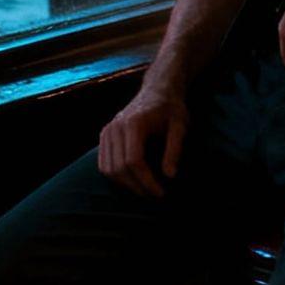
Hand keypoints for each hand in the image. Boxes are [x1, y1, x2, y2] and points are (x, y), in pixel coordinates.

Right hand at [98, 80, 188, 197]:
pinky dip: (115, 176)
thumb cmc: (171, 108)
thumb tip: (169, 176)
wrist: (157, 89)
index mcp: (134, 123)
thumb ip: (174, 150)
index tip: (161, 193)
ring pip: (108, 168)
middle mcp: (115, 126)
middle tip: (154, 195)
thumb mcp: (180, 126)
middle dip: (136, 187)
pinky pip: (103, 163)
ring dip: (125, 185)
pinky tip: (132, 180)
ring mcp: (107, 130)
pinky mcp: (105, 134)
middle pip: (119, 168)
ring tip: (144, 190)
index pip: (134, 161)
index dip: (146, 181)